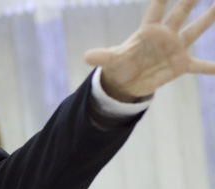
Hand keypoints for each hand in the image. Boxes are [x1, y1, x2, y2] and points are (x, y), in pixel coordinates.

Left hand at [85, 0, 214, 100]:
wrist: (127, 81)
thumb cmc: (120, 64)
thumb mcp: (111, 60)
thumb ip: (102, 56)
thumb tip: (86, 57)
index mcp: (148, 30)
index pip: (157, 6)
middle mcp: (165, 35)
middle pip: (181, 12)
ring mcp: (175, 48)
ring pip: (196, 30)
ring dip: (209, 18)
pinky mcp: (180, 65)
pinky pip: (199, 65)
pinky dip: (210, 67)